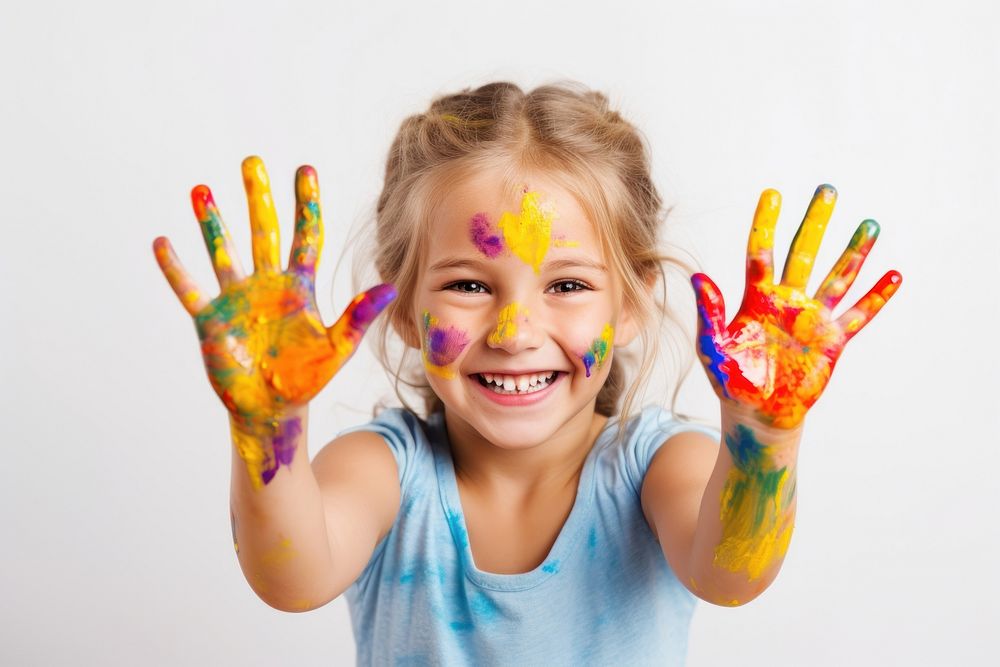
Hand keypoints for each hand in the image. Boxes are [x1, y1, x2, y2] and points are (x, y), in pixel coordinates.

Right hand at [153, 156, 395, 423]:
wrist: (272, 410)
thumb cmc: (307, 379)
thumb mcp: (338, 347)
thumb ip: (359, 316)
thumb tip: (390, 288)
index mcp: (299, 288)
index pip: (304, 237)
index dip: (305, 204)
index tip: (304, 169)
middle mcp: (266, 286)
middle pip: (262, 233)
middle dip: (257, 198)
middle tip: (252, 161)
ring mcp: (236, 301)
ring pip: (223, 253)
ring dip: (212, 224)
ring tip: (202, 190)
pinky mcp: (210, 321)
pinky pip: (190, 290)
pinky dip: (176, 269)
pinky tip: (163, 242)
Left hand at [691, 185, 900, 428]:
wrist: (756, 413)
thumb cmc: (731, 380)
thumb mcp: (712, 346)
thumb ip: (710, 311)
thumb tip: (697, 276)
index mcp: (756, 298)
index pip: (761, 252)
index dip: (766, 224)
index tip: (773, 193)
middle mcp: (787, 301)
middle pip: (804, 253)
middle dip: (816, 222)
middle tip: (827, 190)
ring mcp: (812, 319)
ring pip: (837, 277)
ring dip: (854, 252)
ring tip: (870, 224)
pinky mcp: (832, 341)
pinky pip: (858, 315)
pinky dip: (877, 297)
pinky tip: (894, 276)